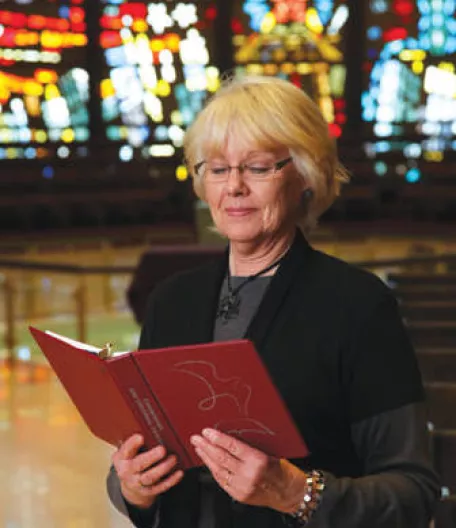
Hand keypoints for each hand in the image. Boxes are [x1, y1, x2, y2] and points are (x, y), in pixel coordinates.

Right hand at [112, 434, 183, 508]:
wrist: (130, 485)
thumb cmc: (132, 460)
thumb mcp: (128, 451)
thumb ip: (134, 443)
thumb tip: (149, 427)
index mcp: (121, 458)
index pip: (125, 450)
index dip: (132, 444)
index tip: (140, 437)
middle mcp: (127, 472)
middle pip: (138, 465)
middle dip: (151, 457)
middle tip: (162, 449)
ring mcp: (137, 483)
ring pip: (150, 477)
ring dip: (163, 468)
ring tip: (173, 459)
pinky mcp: (148, 491)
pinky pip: (160, 487)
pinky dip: (171, 480)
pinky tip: (179, 473)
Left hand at [190, 428, 306, 512]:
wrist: (289, 493)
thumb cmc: (282, 470)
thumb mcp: (269, 452)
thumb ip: (249, 447)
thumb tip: (228, 437)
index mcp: (258, 460)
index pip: (232, 446)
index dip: (217, 438)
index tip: (207, 431)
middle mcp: (249, 475)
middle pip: (222, 458)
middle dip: (206, 446)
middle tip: (196, 438)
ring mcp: (243, 487)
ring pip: (219, 470)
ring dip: (206, 458)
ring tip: (198, 448)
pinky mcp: (239, 496)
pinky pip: (222, 481)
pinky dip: (213, 470)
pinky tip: (208, 462)